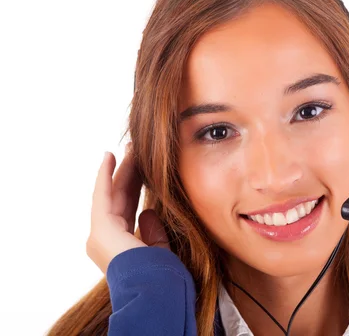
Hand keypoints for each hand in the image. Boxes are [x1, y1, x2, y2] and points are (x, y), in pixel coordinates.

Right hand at [86, 143, 169, 273]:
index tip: (139, 167)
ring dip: (121, 169)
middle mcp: (106, 240)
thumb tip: (147, 212)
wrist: (155, 287)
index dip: (133, 186)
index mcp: (120, 245)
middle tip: (135, 150)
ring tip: (129, 148)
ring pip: (112, 193)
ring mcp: (101, 234)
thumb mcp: (159, 249)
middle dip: (129, 173)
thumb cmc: (162, 275)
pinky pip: (103, 195)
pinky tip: (108, 157)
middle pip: (120, 197)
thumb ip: (152, 231)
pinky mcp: (101, 227)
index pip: (128, 208)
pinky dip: (105, 175)